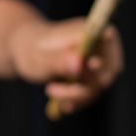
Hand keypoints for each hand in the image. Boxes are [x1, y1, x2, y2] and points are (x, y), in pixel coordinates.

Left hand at [8, 17, 122, 114]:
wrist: (26, 51)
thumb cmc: (32, 49)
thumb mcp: (39, 57)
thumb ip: (58, 60)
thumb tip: (79, 62)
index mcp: (87, 30)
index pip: (109, 38)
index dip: (106, 53)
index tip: (92, 65)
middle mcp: (97, 45)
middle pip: (108, 70)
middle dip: (85, 85)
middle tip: (52, 88)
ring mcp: (97, 63)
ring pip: (99, 86)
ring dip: (77, 95)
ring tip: (50, 89)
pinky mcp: (92, 77)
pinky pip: (92, 94)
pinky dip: (78, 101)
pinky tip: (63, 105)